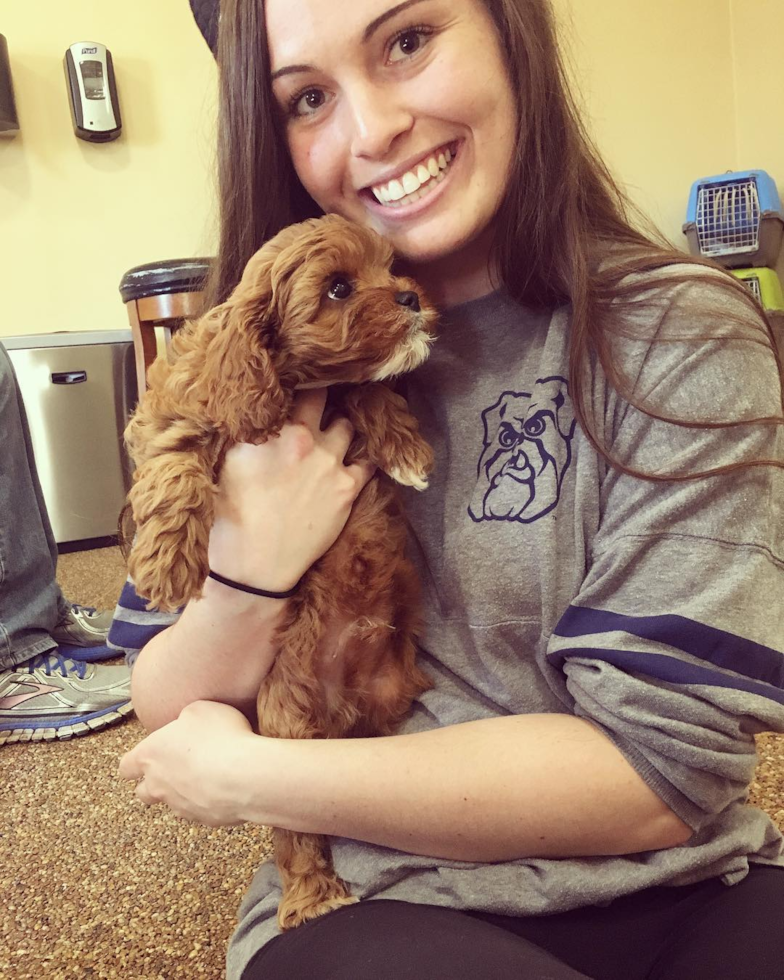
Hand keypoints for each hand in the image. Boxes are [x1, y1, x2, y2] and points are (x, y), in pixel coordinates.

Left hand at [118, 701, 256, 826]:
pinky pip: (202, 810)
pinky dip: (211, 800)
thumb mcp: (200, 709)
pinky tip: (228, 785)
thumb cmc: (219, 738)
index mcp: (150, 755)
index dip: (133, 762)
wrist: (244, 776)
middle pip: (143, 791)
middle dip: (153, 782)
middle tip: (173, 768)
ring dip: (184, 791)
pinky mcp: (205, 819)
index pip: (126, 766)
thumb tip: (187, 723)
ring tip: (207, 775)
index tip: (144, 757)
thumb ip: (185, 717)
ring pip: (173, 802)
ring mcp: (181, 806)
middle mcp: (159, 785)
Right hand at [208, 388, 375, 591]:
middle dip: (323, 392)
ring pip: (348, 425)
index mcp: (269, 429)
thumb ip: (245, 432)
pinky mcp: (348, 489)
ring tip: (336, 428)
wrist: (253, 568)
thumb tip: (252, 406)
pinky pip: (369, 460)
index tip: (299, 372)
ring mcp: (331, 463)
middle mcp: (304, 438)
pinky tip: (359, 453)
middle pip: (324, 395)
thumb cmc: (229, 518)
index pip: (291, 386)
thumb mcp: (225, 464)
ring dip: (342, 425)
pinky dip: (364, 454)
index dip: (297, 377)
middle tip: (323, 393)